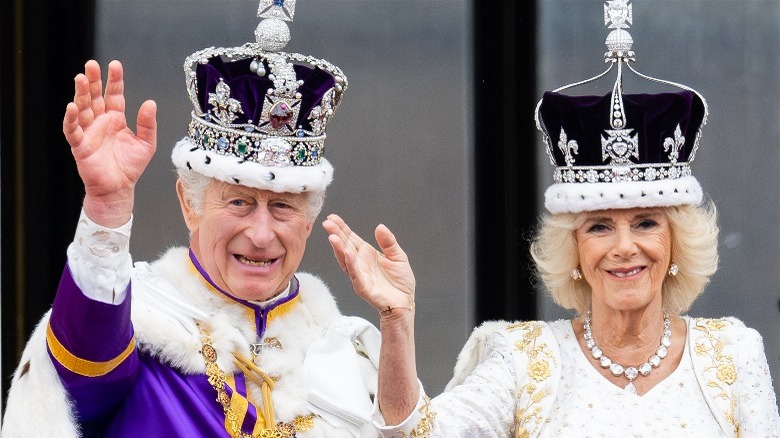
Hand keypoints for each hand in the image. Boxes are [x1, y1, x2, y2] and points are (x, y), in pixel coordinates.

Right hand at [63, 60, 156, 227]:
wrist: (119, 189)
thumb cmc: (130, 167)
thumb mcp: (146, 144)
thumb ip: (147, 124)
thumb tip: (150, 103)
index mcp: (116, 119)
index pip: (114, 95)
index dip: (114, 80)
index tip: (114, 65)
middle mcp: (100, 122)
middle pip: (94, 97)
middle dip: (93, 80)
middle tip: (91, 64)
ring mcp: (89, 132)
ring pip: (82, 108)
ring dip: (80, 94)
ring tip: (80, 78)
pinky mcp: (80, 146)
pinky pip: (73, 130)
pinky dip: (71, 119)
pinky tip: (72, 106)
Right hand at [323, 214, 414, 318]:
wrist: (405, 301)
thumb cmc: (400, 281)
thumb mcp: (398, 256)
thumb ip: (388, 242)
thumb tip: (379, 226)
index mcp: (367, 254)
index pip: (351, 238)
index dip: (342, 228)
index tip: (332, 217)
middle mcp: (360, 263)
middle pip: (345, 246)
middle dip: (336, 234)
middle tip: (327, 223)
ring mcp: (359, 275)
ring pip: (346, 260)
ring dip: (339, 249)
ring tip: (333, 237)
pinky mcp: (363, 287)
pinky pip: (355, 274)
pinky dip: (351, 264)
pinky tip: (347, 253)